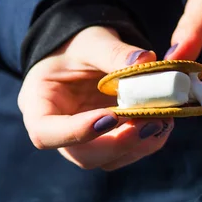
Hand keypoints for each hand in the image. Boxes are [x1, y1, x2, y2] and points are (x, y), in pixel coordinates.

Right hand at [18, 27, 173, 170]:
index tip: (112, 116)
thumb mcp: (91, 41)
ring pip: (108, 159)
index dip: (78, 132)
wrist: (86, 51)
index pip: (46, 133)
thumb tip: (146, 61)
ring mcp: (84, 141)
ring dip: (138, 145)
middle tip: (151, 122)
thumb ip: (113, 52)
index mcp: (38, 105)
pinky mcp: (108, 141)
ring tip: (163, 119)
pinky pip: (126, 151)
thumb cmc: (77, 44)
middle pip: (83, 155)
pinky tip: (163, 120)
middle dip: (119, 143)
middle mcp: (58, 132)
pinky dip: (147, 140)